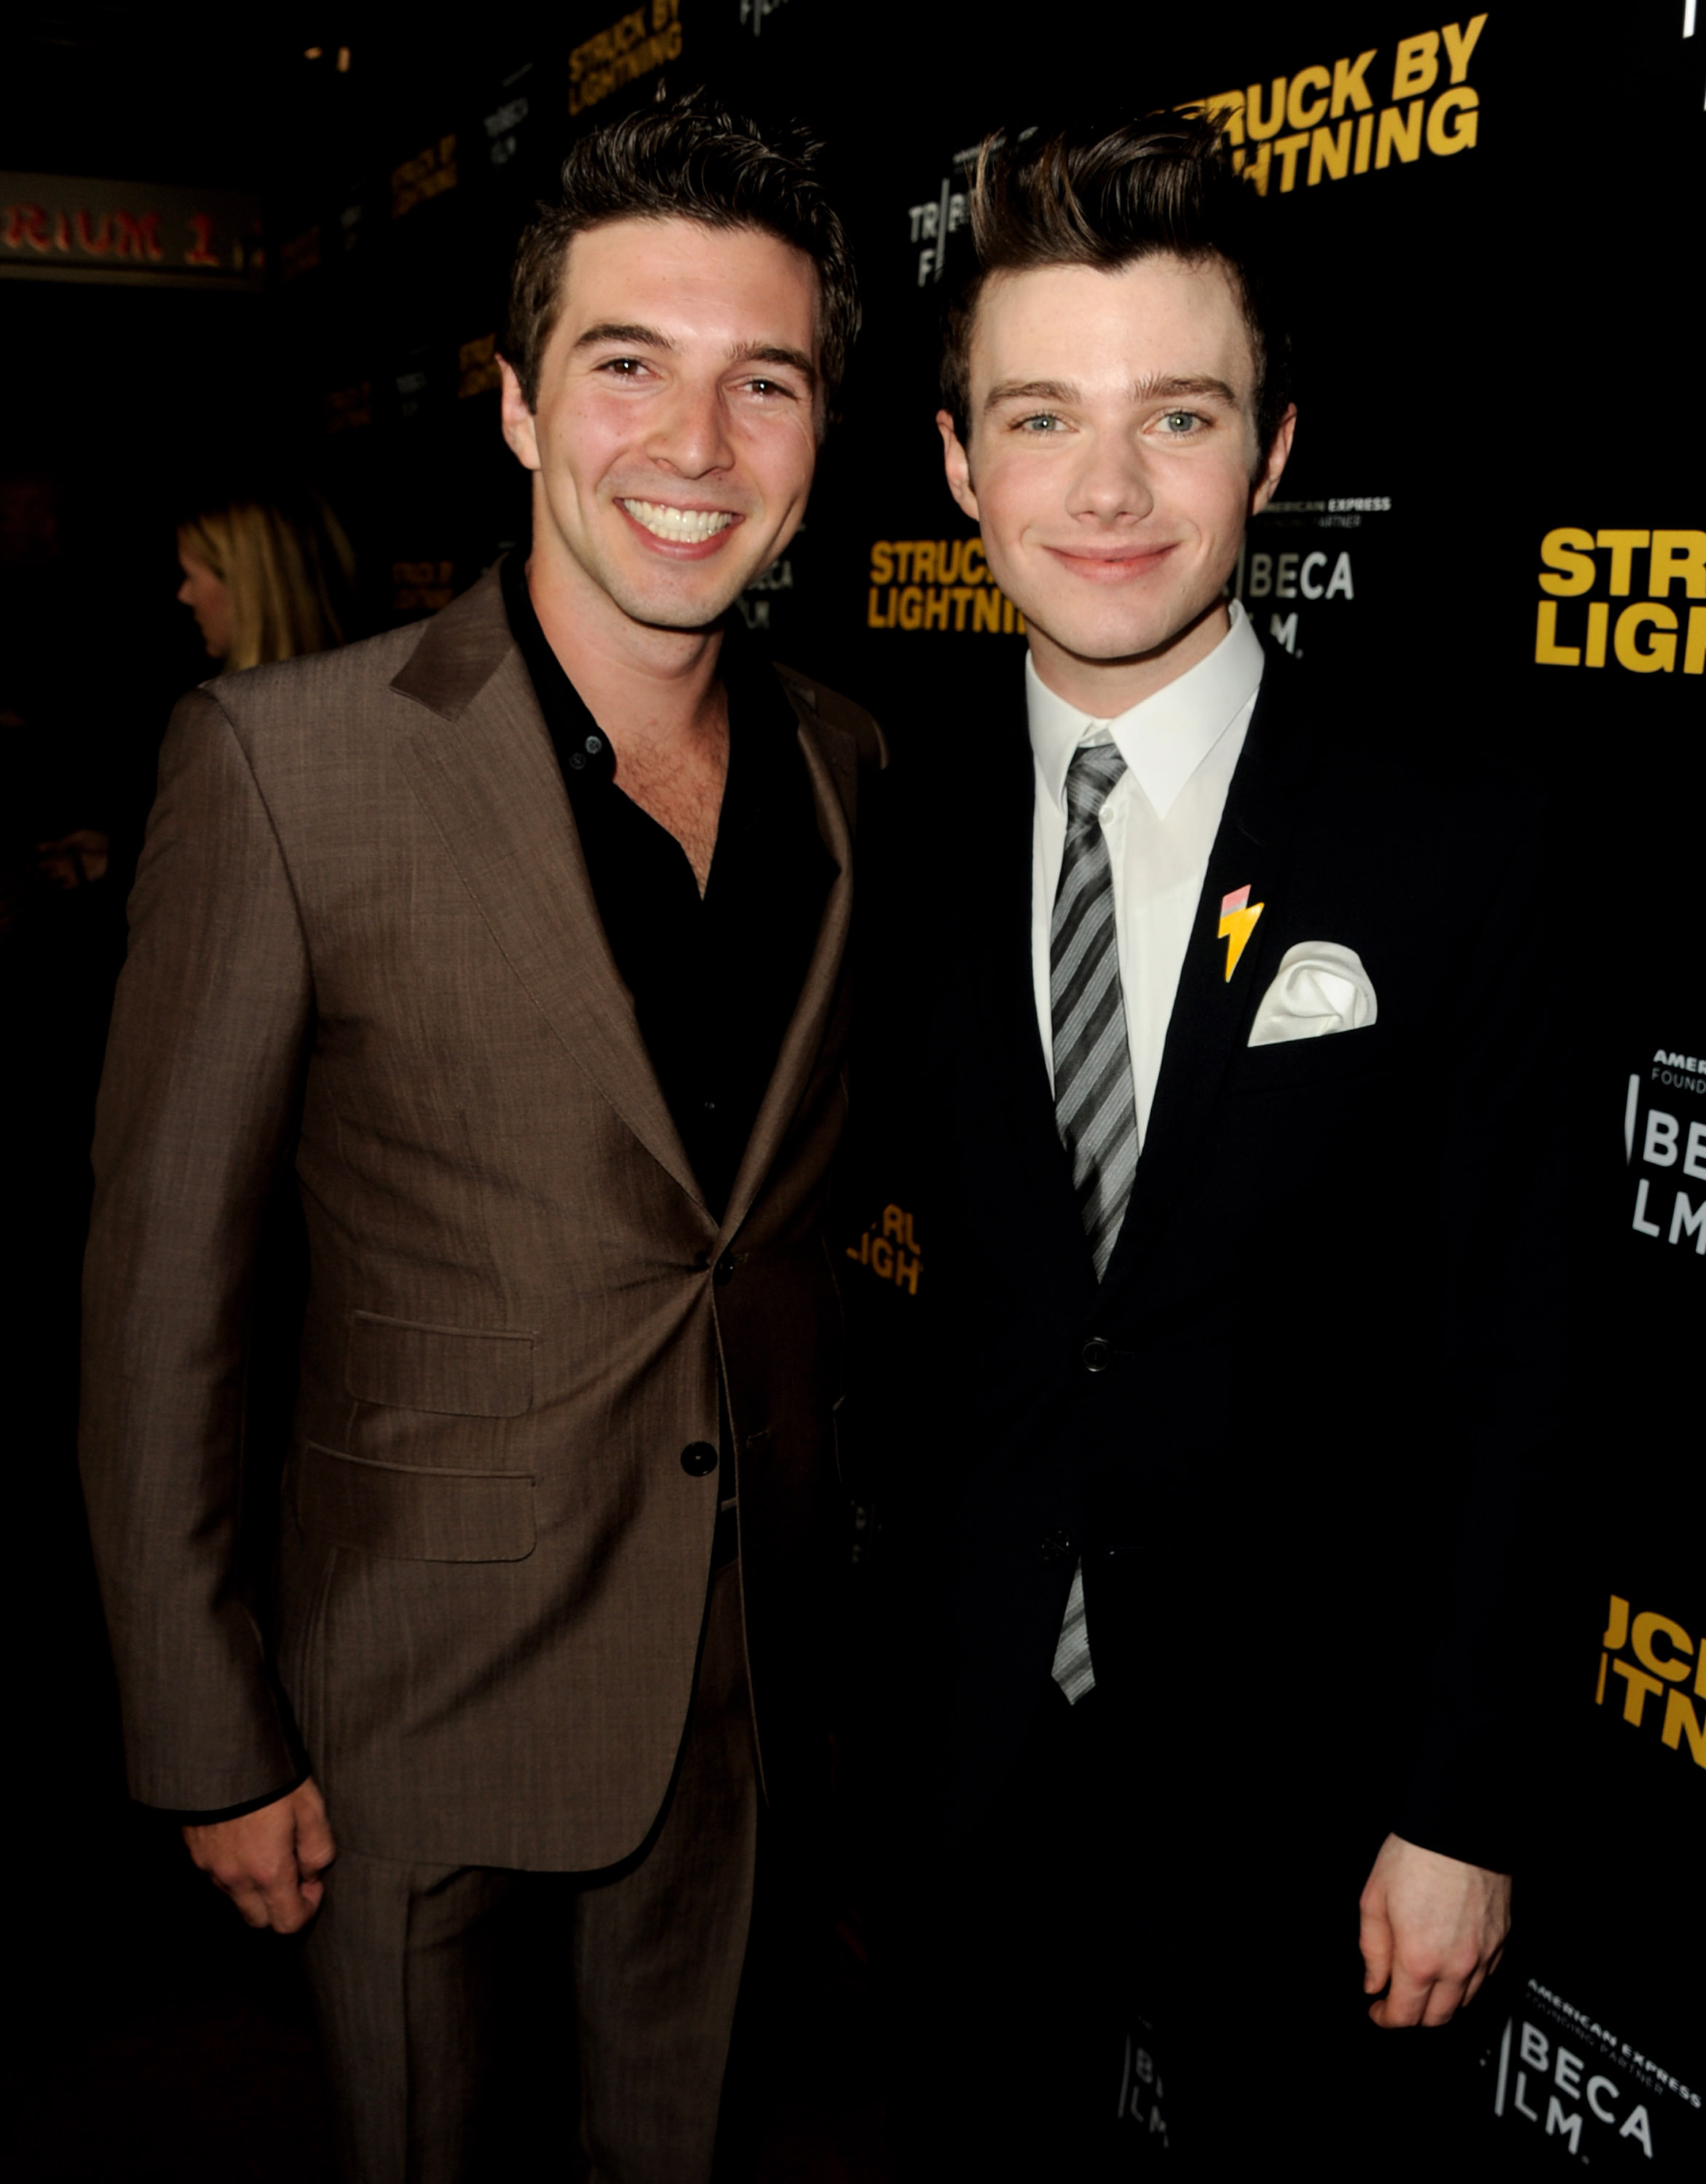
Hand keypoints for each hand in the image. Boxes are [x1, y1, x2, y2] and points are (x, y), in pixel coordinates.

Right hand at [182, 1778, 335, 1932]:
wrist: (220, 1752)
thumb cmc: (270, 1777)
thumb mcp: (310, 1807)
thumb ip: (318, 1849)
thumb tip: (313, 1874)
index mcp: (267, 1871)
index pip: (287, 1923)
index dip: (307, 1909)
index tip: (313, 1883)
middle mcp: (235, 1878)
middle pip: (259, 1920)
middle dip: (279, 1905)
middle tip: (293, 1869)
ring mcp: (211, 1867)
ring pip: (237, 1899)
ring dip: (256, 1888)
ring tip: (269, 1848)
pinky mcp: (196, 1853)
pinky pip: (219, 1877)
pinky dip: (236, 1871)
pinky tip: (246, 1840)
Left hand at [1357, 1831, 1509, 2027]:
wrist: (1461, 1828)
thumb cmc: (1414, 1857)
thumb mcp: (1373, 1900)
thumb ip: (1372, 1949)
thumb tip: (1373, 1983)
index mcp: (1419, 1959)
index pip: (1405, 2015)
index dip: (1386, 2019)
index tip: (1377, 2011)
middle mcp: (1456, 1967)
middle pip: (1438, 2018)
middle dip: (1414, 2016)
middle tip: (1397, 2000)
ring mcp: (1484, 1956)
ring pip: (1464, 2001)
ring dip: (1441, 2001)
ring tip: (1423, 1982)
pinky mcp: (1502, 1942)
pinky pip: (1485, 1978)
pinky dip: (1466, 1982)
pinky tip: (1451, 1965)